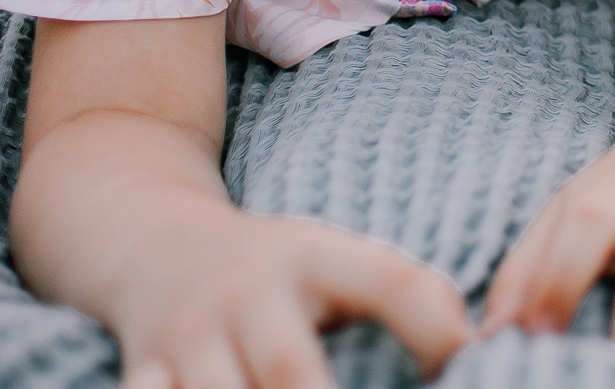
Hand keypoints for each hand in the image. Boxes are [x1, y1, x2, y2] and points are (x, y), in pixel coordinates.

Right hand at [106, 205, 468, 388]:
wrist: (155, 244)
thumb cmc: (276, 270)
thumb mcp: (338, 262)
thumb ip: (404, 296)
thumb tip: (472, 348)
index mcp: (313, 257)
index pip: (389, 280)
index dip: (431, 326)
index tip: (456, 364)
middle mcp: (248, 293)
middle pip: (288, 370)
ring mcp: (189, 336)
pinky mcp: (142, 369)